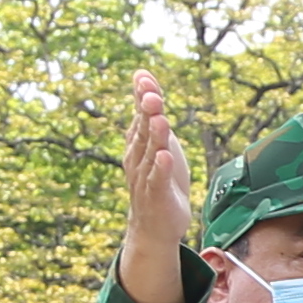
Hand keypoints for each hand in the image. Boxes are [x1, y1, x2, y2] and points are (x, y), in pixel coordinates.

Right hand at [119, 74, 194, 302]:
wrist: (153, 225)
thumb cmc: (158, 180)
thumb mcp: (159, 145)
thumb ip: (154, 118)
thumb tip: (148, 88)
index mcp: (139, 143)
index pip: (140, 115)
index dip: (141, 95)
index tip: (143, 76)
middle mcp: (138, 157)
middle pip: (143, 130)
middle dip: (147, 112)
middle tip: (151, 94)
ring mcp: (145, 176)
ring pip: (150, 153)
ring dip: (155, 137)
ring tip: (160, 119)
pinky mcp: (156, 196)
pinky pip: (157, 180)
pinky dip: (161, 169)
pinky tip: (165, 156)